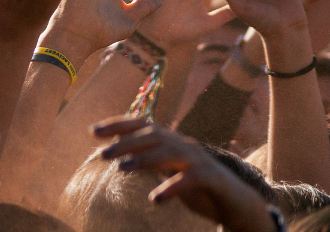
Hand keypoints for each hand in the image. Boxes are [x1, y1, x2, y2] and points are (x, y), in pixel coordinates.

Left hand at [95, 116, 276, 231]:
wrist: (236, 203)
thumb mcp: (169, 171)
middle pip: (153, 136)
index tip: (92, 131)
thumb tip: (121, 153)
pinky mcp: (213, 178)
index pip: (142, 125)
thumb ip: (149, 160)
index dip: (118, 125)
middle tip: (101, 154)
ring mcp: (199, 160)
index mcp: (171, 142)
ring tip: (122, 169)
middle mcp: (184, 145)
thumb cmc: (198, 187)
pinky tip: (155, 198)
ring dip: (144, 159)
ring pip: (170, 152)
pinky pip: (191, 179)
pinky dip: (172, 187)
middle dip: (125, 143)